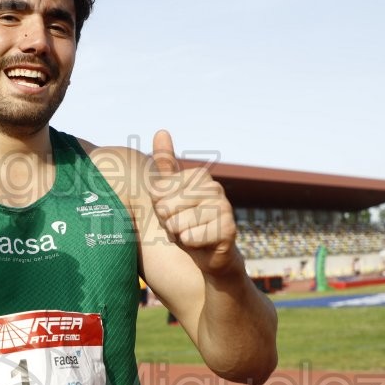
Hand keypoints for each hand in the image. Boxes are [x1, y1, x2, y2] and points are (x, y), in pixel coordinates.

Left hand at [149, 130, 238, 276]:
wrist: (208, 254)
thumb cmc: (184, 220)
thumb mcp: (169, 192)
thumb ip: (165, 164)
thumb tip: (161, 130)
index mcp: (198, 175)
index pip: (156, 192)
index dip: (159, 207)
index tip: (173, 210)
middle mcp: (214, 187)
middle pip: (165, 206)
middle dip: (167, 221)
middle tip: (181, 224)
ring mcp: (224, 207)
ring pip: (177, 223)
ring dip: (178, 234)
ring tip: (190, 232)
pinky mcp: (228, 229)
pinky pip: (190, 237)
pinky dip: (190, 244)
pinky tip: (200, 243)